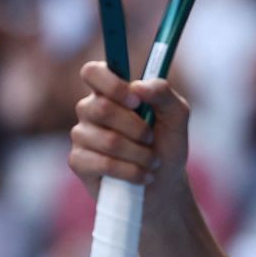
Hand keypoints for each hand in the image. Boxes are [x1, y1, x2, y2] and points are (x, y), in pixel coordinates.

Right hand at [68, 62, 190, 212]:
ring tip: (152, 161)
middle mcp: (90, 110)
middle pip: (102, 108)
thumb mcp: (177, 115)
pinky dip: (132, 172)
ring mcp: (81, 136)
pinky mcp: (78, 162)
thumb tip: (139, 86)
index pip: (93, 72)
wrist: (164, 184)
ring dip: (140, 154)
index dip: (112, 84)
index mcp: (111, 92)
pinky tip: (142, 175)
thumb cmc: (167, 145)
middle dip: (138, 128)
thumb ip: (163, 93)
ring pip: (108, 140)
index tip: (136, 101)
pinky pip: (103, 164)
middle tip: (152, 138)